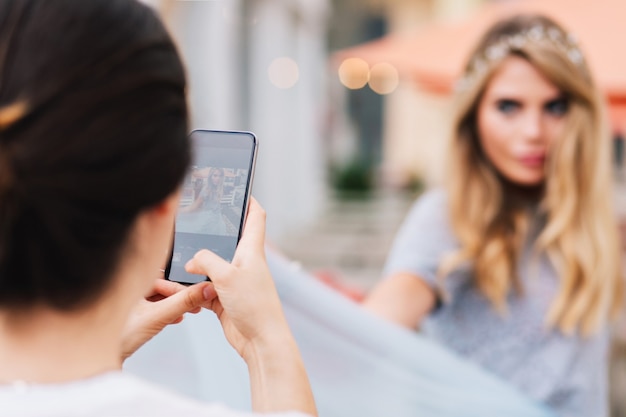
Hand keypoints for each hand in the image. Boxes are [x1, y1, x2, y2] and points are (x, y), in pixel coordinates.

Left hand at [120, 278, 215, 360]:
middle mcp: (128, 285)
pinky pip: (150, 305)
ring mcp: (127, 299)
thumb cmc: (117, 335)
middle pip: (162, 285)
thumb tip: (205, 289)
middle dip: (180, 295)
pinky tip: (172, 318)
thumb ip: (184, 301)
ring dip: (173, 304)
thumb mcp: (158, 316)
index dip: (184, 286)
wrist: (99, 357)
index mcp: (132, 278)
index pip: (166, 275)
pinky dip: (163, 310)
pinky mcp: (128, 312)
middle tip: (195, 304)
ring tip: (185, 313)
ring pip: (157, 296)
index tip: (199, 293)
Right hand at [185, 198, 316, 414]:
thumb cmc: (254, 307)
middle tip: (195, 220)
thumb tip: (192, 260)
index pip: (255, 217)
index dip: (249, 201)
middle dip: (212, 232)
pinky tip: (178, 287)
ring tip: (177, 257)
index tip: (238, 189)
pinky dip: (192, 288)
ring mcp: (234, 281)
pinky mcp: (224, 299)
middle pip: (228, 240)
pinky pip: (204, 288)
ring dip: (196, 265)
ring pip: (211, 265)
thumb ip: (206, 260)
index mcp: (252, 251)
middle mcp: (244, 263)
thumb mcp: (226, 276)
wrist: (260, 342)